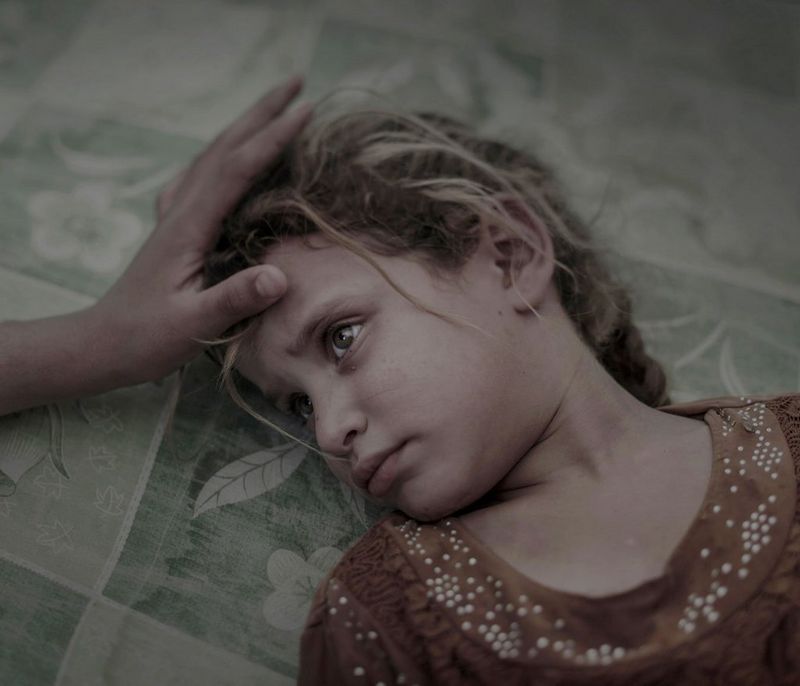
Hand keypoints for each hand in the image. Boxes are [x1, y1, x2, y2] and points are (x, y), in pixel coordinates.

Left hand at [88, 75, 310, 384]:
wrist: (103, 343)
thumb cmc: (147, 338)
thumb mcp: (194, 324)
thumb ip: (234, 299)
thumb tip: (280, 276)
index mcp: (189, 227)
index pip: (237, 170)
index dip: (273, 139)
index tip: (307, 112)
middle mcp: (180, 210)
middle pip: (225, 148)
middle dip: (262, 112)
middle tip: (298, 83)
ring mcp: (174, 216)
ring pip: (213, 156)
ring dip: (245, 126)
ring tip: (273, 107)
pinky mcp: (174, 228)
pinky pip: (200, 176)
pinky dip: (222, 154)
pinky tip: (225, 157)